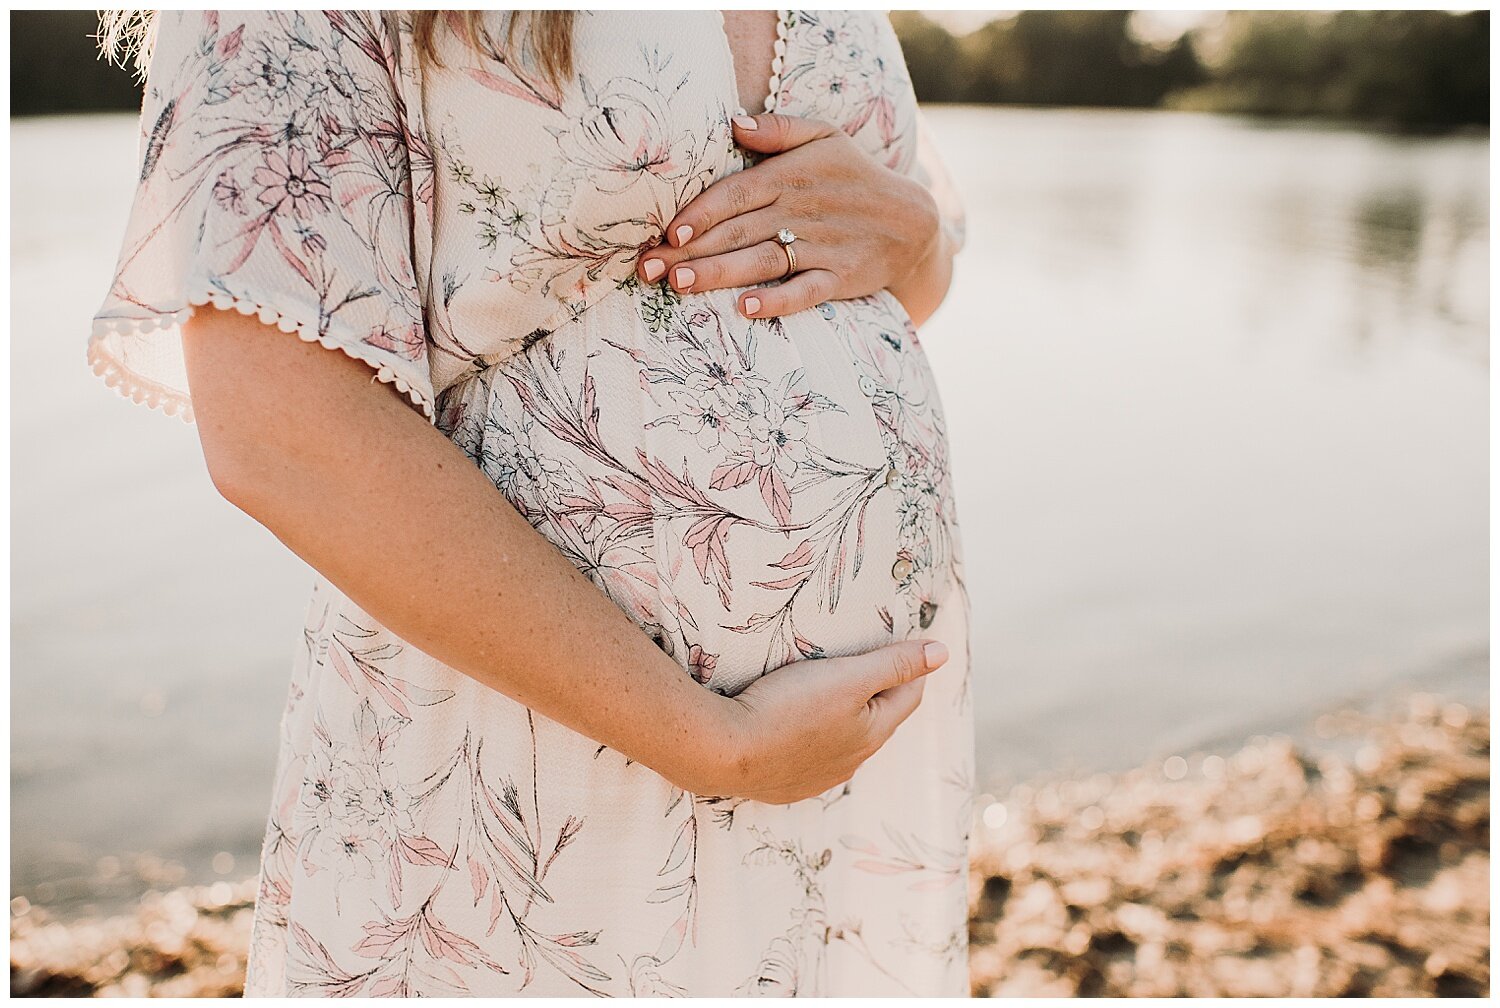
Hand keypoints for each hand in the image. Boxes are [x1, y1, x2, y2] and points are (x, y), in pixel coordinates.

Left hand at [635, 112, 942, 319]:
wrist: (913, 222)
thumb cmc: (856, 177)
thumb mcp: (825, 137)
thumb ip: (779, 129)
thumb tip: (734, 122)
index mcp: (790, 177)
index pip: (736, 194)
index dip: (701, 212)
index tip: (669, 231)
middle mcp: (800, 212)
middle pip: (737, 232)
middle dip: (691, 251)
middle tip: (650, 267)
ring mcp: (820, 247)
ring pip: (762, 261)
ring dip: (720, 273)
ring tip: (681, 284)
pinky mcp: (839, 278)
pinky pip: (806, 291)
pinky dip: (779, 300)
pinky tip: (749, 308)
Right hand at [693, 638, 948, 804]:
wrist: (724, 751)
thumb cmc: (788, 707)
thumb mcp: (848, 676)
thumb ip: (894, 664)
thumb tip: (943, 653)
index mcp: (872, 734)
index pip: (907, 697)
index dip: (911, 669)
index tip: (906, 646)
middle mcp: (851, 762)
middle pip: (876, 721)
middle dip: (878, 694)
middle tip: (868, 664)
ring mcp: (816, 779)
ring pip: (843, 743)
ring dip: (843, 720)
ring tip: (828, 694)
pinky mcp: (784, 786)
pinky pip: (809, 759)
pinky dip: (811, 740)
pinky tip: (793, 728)